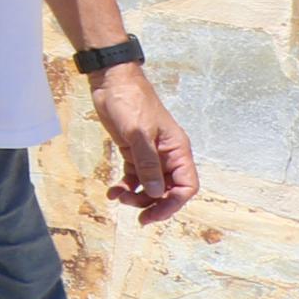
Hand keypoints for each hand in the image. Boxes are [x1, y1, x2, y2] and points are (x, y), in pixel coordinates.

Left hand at [88, 65, 196, 221]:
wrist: (111, 81)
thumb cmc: (130, 102)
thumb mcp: (139, 133)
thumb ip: (148, 164)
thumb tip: (157, 192)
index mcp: (178, 151)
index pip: (186, 186)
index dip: (174, 203)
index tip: (155, 214)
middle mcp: (167, 156)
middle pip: (168, 190)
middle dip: (153, 204)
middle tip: (137, 216)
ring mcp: (150, 155)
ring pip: (150, 186)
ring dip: (137, 196)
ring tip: (118, 197)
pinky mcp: (133, 152)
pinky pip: (134, 176)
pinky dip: (126, 186)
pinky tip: (113, 192)